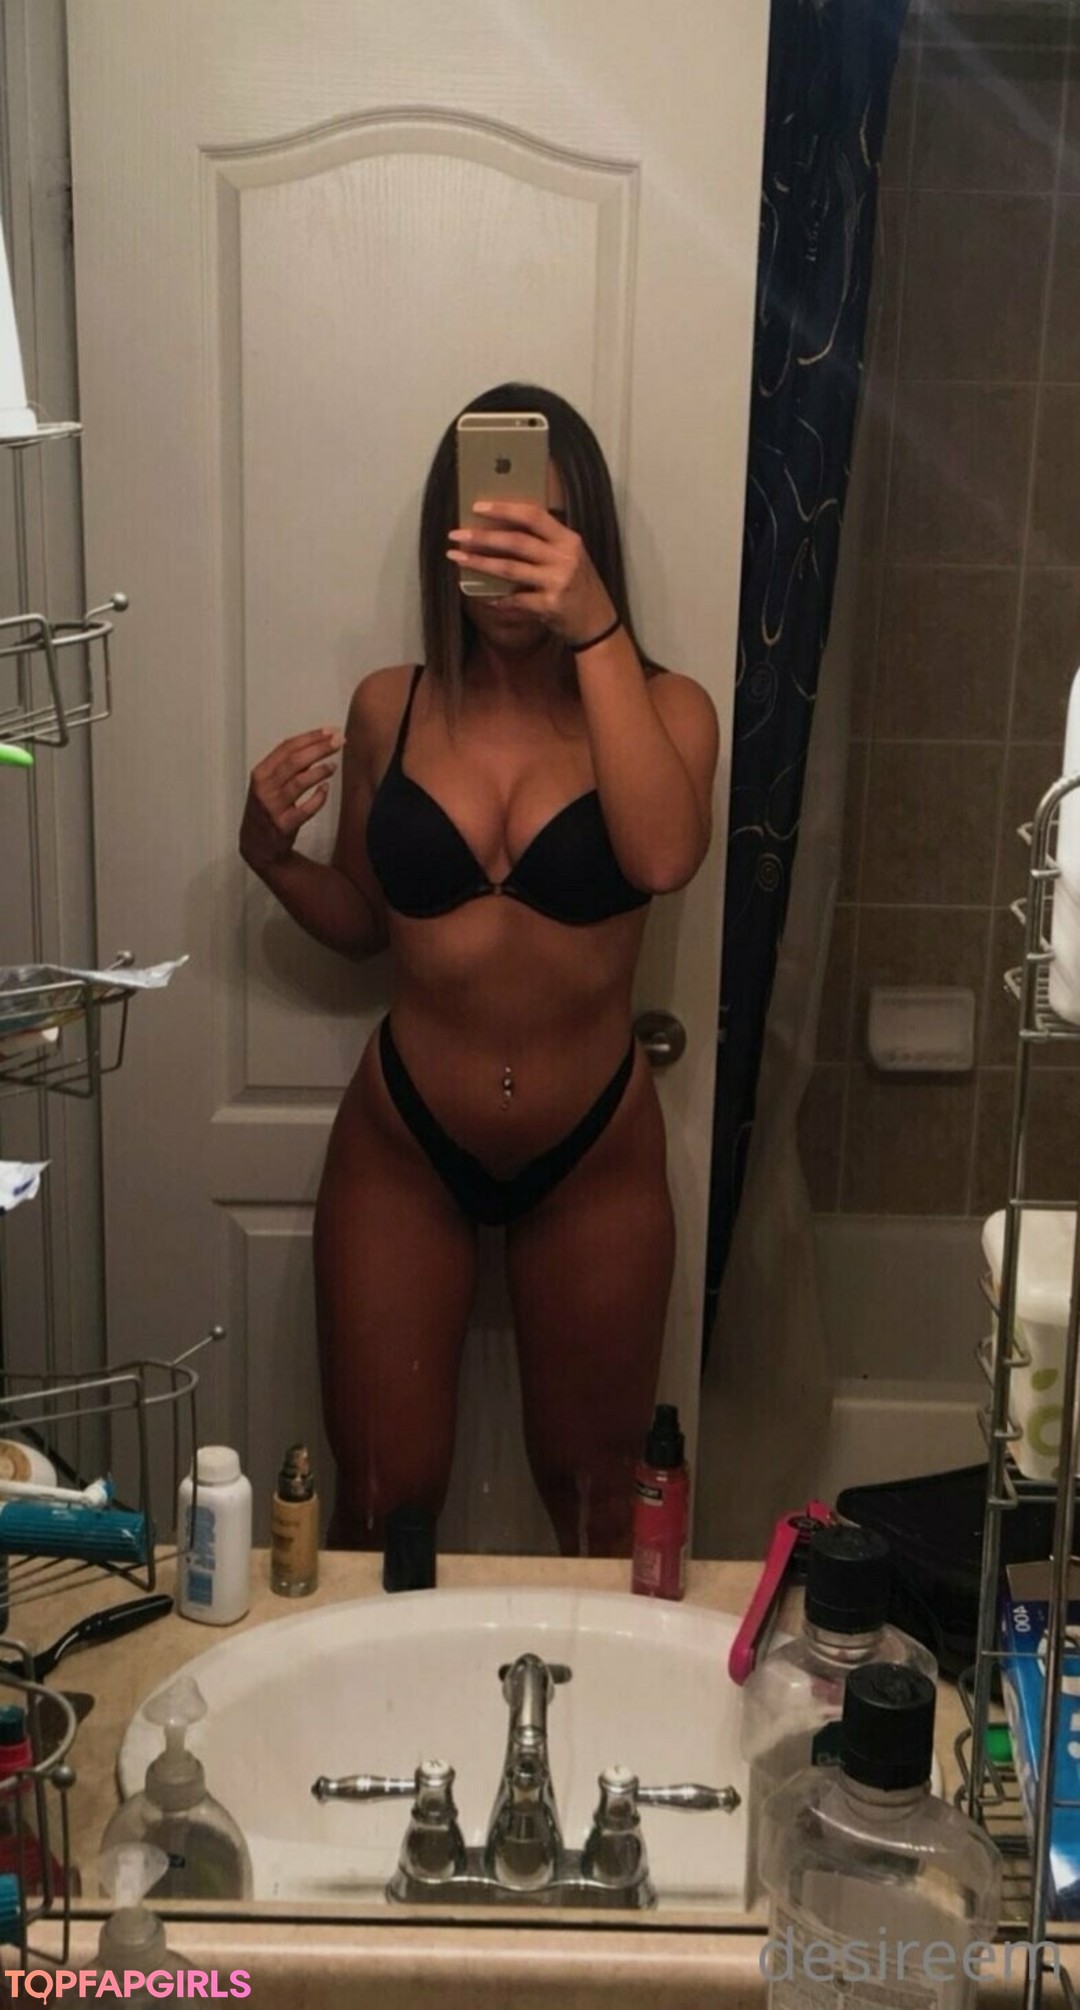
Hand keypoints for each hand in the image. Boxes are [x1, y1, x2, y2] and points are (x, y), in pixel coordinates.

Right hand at [240, 726, 341, 873]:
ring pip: (299, 782)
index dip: (311, 737)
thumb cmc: (267, 809)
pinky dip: (318, 798)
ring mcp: (272, 807)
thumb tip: (317, 744)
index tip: (331, 730)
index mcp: (260, 773)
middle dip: (319, 748)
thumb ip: (287, 766)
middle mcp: (264, 788)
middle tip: (340, 741)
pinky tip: (326, 790)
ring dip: (319, 771)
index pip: (287, 747)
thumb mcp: (268, 784)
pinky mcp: (283, 826)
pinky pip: (304, 810)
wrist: (256, 845)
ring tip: (334, 765)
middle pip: (294, 761)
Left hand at [446, 502, 615, 644]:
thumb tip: (501, 530)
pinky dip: (497, 598)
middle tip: (456, 534)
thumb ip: (545, 543)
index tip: (477, 506)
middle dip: (482, 537)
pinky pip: (515, 600)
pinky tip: (482, 596)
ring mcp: (558, 582)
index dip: (504, 509)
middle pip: (516, 542)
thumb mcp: (570, 557)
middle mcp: (564, 558)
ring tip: (457, 557)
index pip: (533, 516)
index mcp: (568, 540)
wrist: (598, 622)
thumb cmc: (579, 586)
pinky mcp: (550, 606)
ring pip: (510, 569)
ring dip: (480, 563)